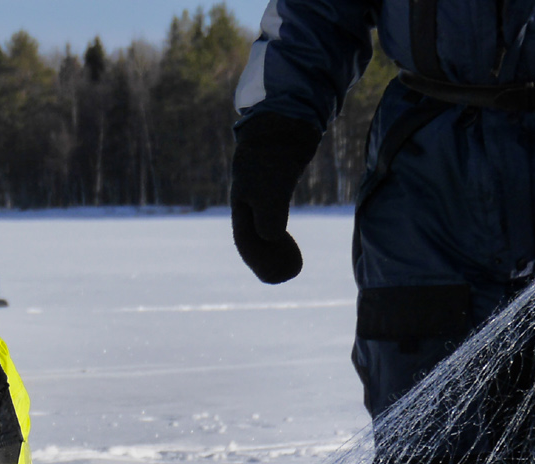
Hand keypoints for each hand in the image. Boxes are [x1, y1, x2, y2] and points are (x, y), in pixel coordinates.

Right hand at [230, 112, 322, 284]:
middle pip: (253, 239)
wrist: (281, 118)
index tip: (287, 274)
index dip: (263, 261)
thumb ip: (270, 213)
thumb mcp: (271, 184)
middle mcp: (247, 201)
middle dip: (268, 259)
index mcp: (242, 204)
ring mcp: (260, 192)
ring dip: (274, 247)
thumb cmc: (273, 152)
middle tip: (292, 272)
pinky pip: (273, 216)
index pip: (247, 242)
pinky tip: (289, 236)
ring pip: (263, 229)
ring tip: (292, 261)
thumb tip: (270, 238)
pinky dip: (280, 230)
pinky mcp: (275, 182)